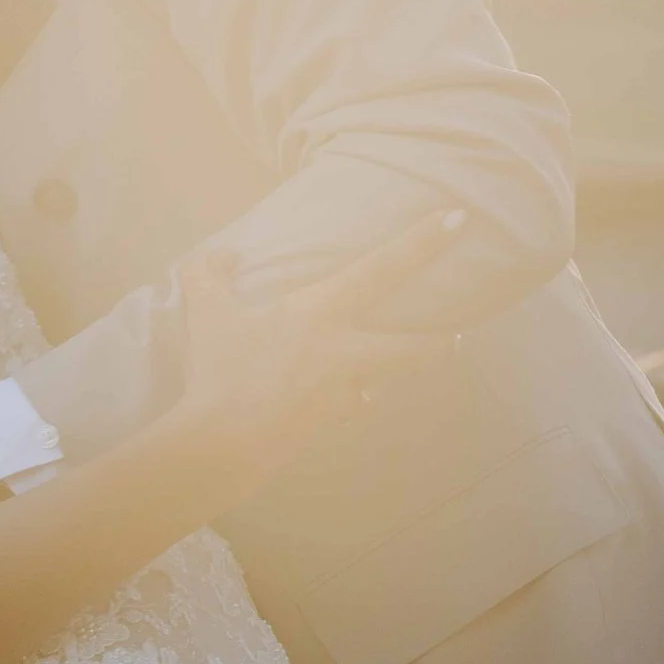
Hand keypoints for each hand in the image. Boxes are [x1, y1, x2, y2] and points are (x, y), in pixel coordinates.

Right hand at [172, 213, 466, 499]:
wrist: (223, 445)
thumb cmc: (220, 371)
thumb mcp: (205, 313)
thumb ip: (207, 273)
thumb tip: (221, 253)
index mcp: (322, 311)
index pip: (384, 267)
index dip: (423, 242)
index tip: (458, 218)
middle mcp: (344, 350)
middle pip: (415, 348)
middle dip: (441, 344)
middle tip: (455, 338)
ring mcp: (342, 390)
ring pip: (382, 382)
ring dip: (387, 376)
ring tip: (381, 374)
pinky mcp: (330, 421)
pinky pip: (349, 406)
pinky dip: (346, 401)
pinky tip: (337, 400)